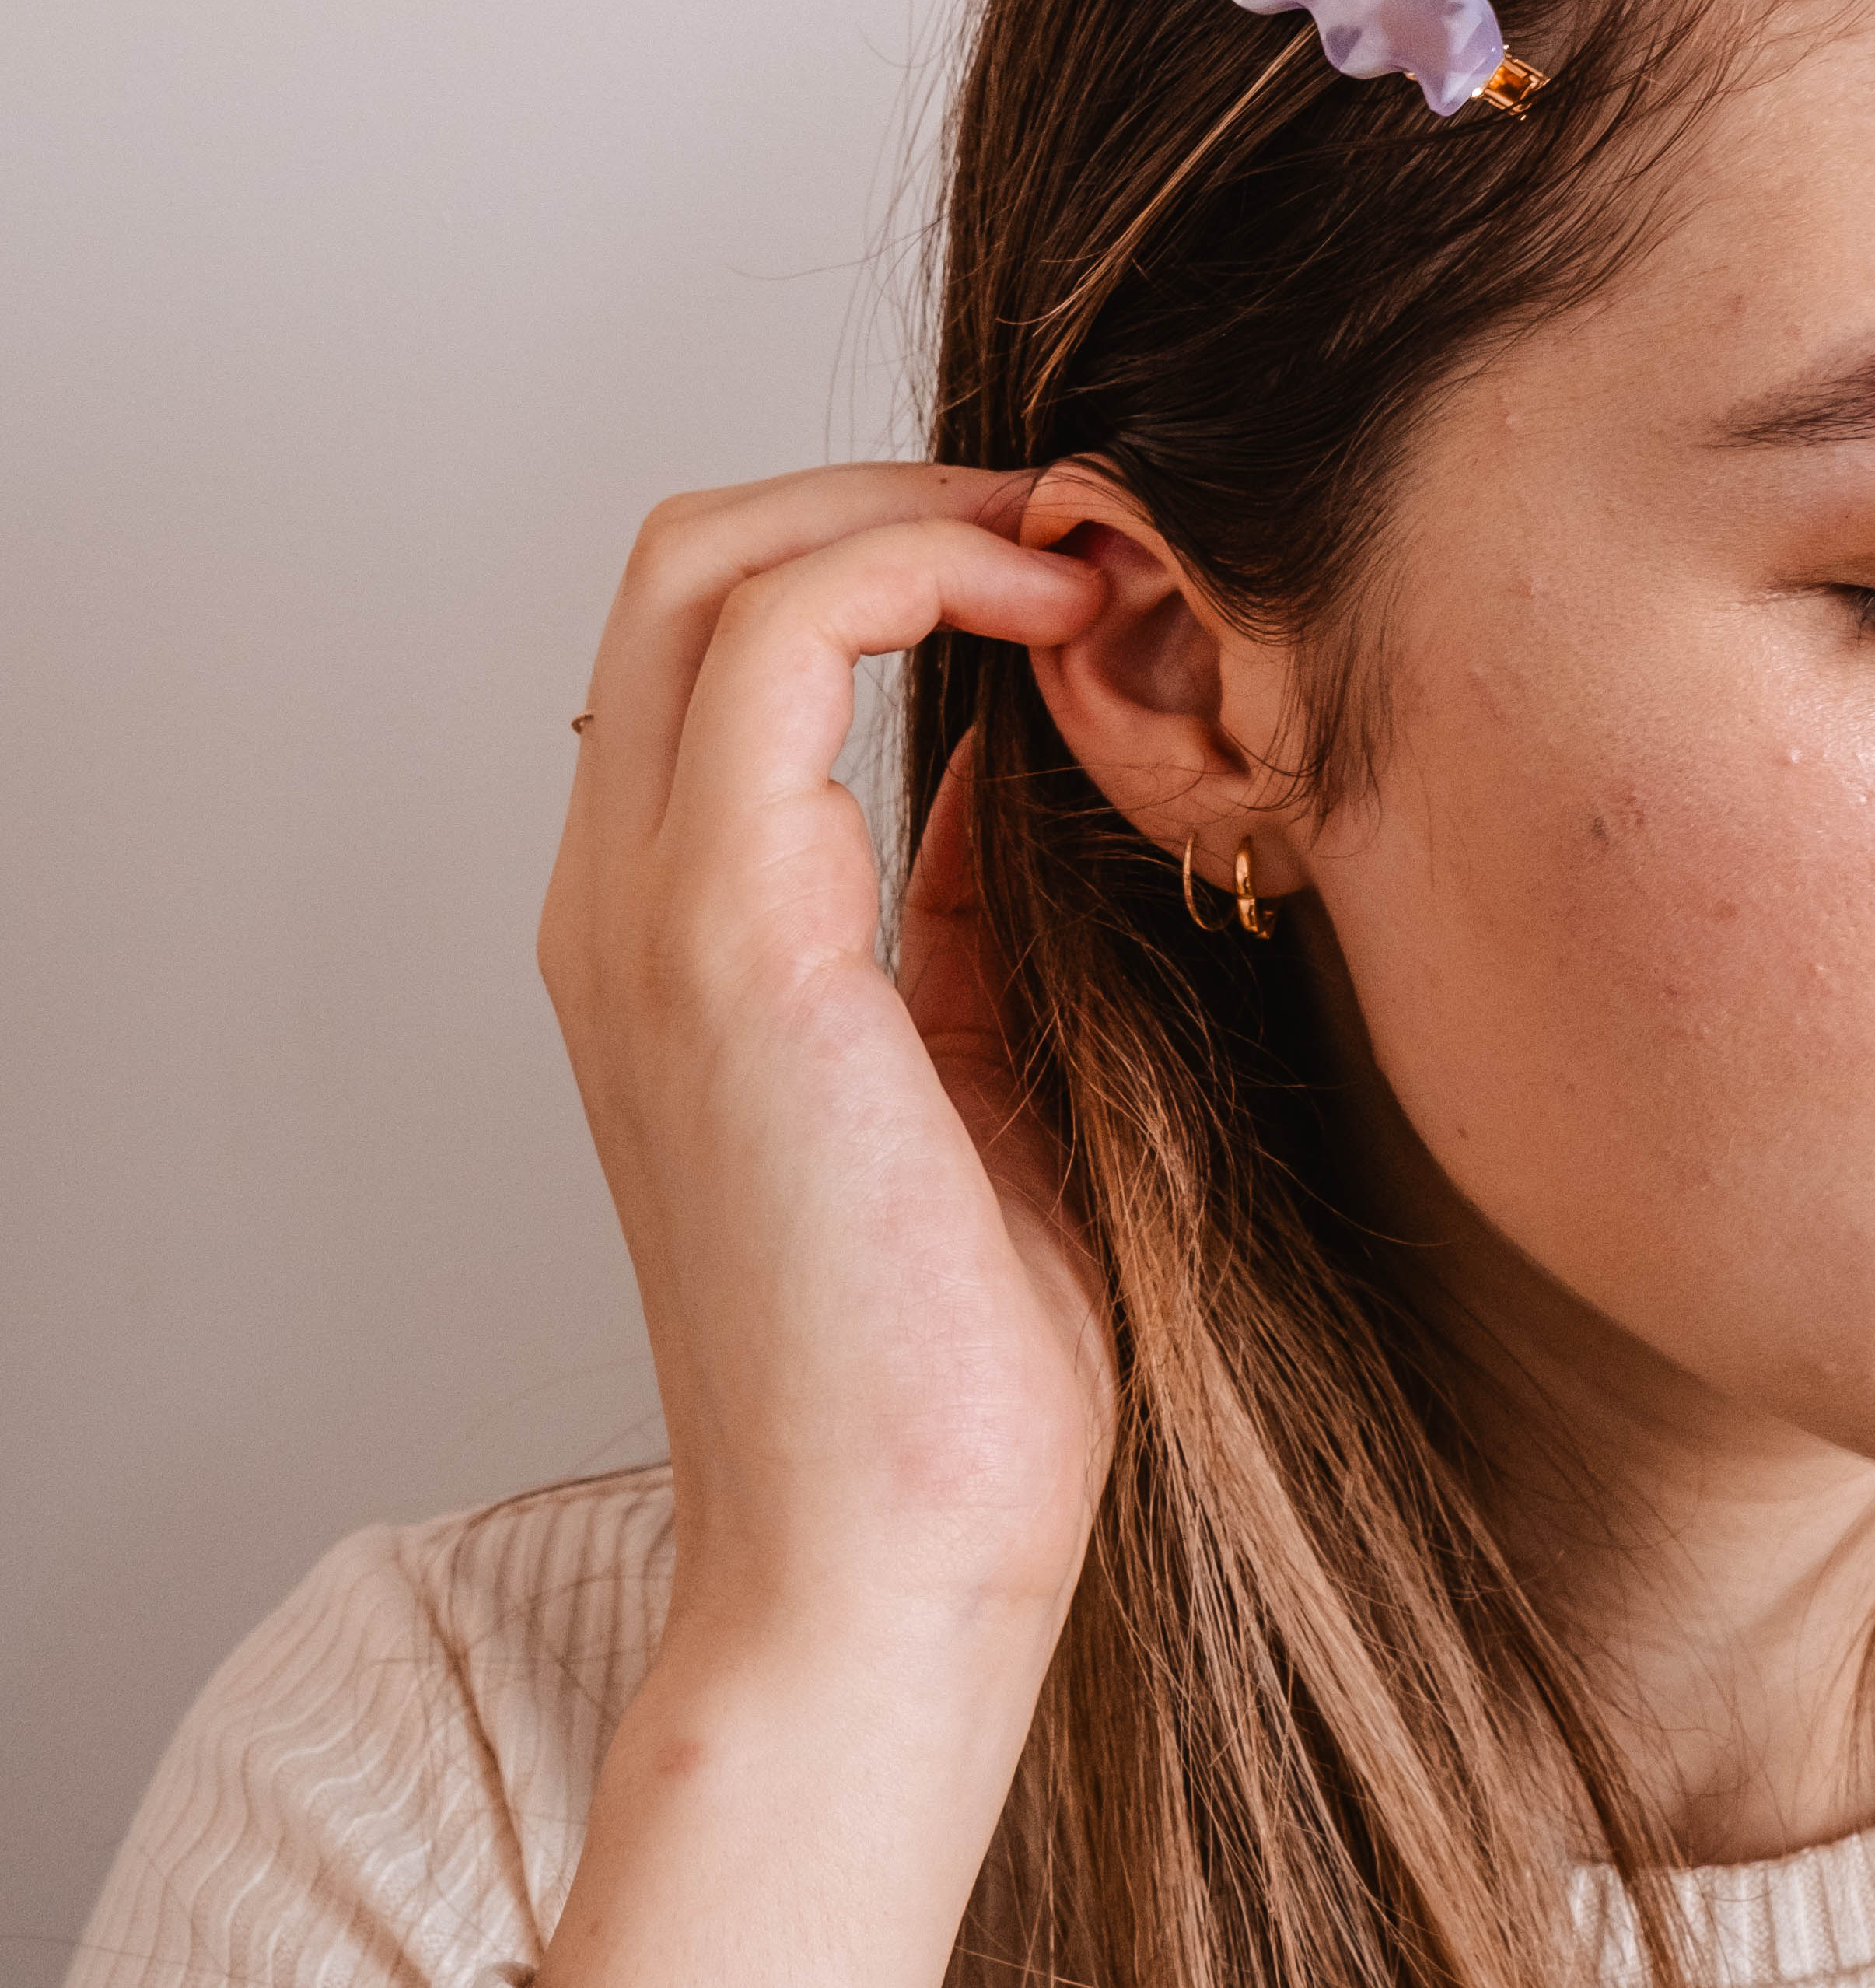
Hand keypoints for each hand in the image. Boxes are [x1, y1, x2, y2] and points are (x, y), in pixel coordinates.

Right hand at [535, 464, 1112, 1983]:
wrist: (893, 1571)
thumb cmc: (945, 1361)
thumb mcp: (965, 1064)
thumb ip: (950, 904)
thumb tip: (1010, 748)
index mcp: (661, 936)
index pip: (707, 632)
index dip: (873, 544)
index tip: (1051, 564)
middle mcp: (616, 904)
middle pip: (687, 553)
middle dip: (884, 487)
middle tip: (1061, 526)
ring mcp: (650, 915)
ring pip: (715, 561)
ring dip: (909, 508)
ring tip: (1074, 554)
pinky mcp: (730, 944)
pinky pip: (785, 643)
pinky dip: (918, 572)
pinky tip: (1056, 619)